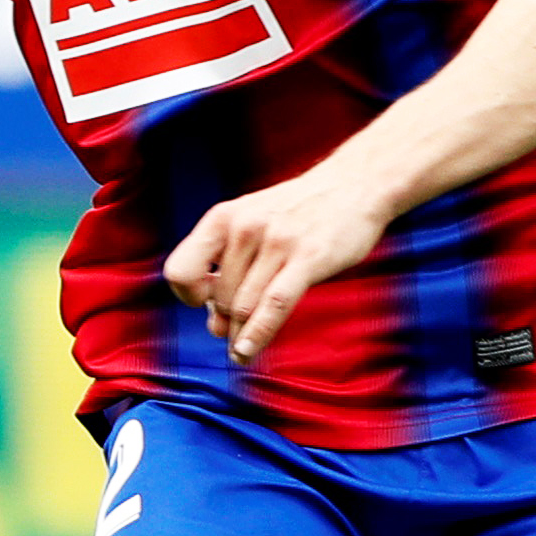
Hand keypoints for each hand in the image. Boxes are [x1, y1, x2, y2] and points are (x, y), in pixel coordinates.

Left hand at [161, 165, 389, 362]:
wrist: (354, 184)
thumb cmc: (297, 212)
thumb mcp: (250, 224)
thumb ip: (229, 268)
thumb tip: (215, 325)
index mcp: (222, 218)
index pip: (181, 269)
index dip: (187, 295)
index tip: (203, 303)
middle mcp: (244, 227)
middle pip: (218, 296)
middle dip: (224, 319)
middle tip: (236, 330)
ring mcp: (277, 241)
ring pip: (243, 305)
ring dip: (240, 334)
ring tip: (242, 350)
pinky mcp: (308, 257)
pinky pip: (274, 304)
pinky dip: (257, 333)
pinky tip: (247, 351)